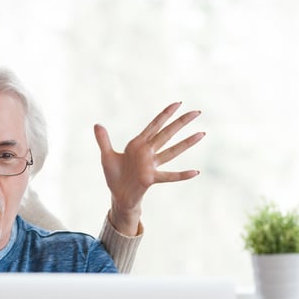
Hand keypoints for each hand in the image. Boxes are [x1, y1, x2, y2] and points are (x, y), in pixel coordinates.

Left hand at [94, 102, 203, 235]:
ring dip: (187, 143)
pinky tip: (195, 172)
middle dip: (181, 122)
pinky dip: (181, 175)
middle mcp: (147, 152)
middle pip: (167, 134)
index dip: (165, 114)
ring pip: (172, 151)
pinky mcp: (150, 178)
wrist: (117, 195)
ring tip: (201, 133)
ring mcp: (151, 165)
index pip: (154, 125)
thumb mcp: (106, 156)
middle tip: (197, 112)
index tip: (178, 103)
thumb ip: (103, 140)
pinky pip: (169, 176)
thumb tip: (97, 124)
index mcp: (138, 145)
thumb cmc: (114, 176)